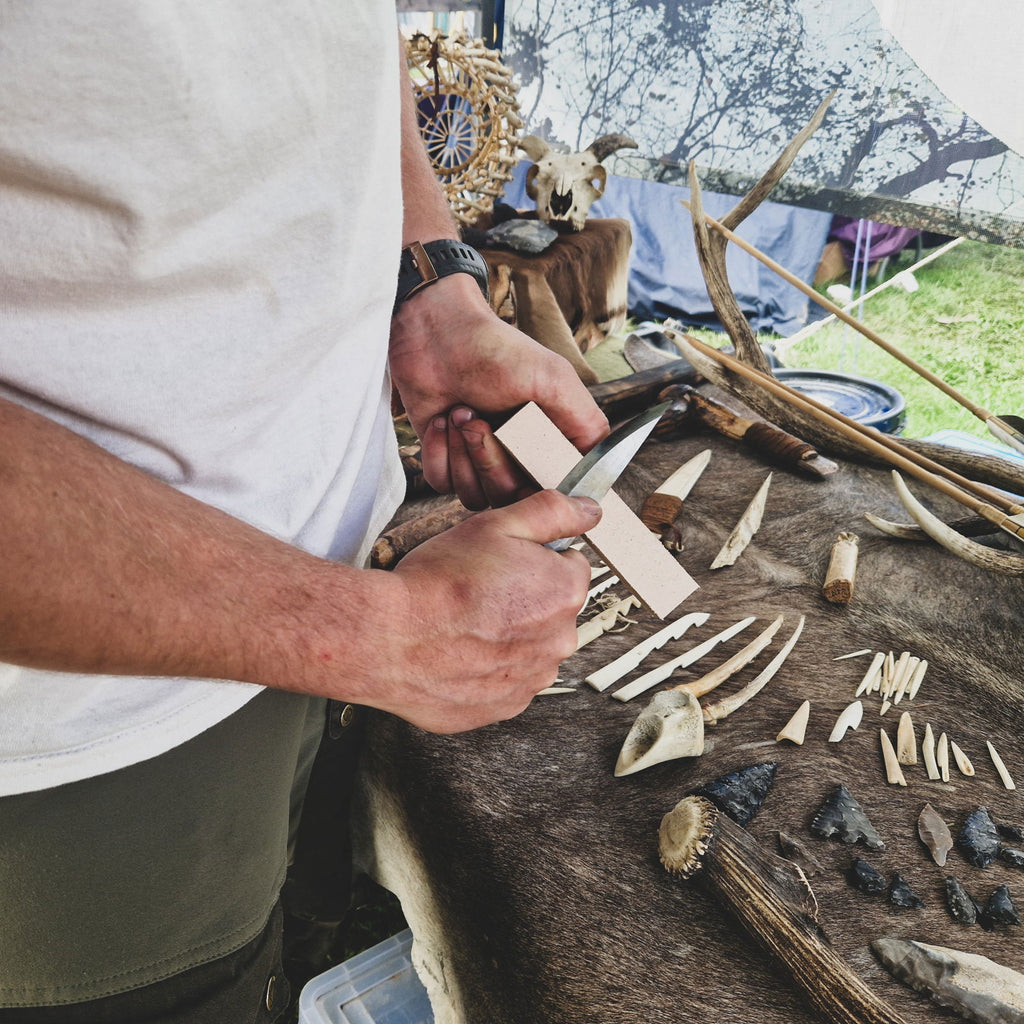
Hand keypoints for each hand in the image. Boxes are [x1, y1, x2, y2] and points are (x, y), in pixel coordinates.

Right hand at [364, 490, 600, 732]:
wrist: (390, 639)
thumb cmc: (438, 582)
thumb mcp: (495, 525)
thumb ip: (550, 512)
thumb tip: (588, 510)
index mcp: (565, 593)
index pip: (569, 566)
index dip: (534, 558)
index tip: (502, 562)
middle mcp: (559, 642)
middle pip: (552, 609)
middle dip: (525, 599)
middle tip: (479, 590)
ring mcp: (532, 679)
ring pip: (530, 647)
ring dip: (508, 636)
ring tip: (464, 624)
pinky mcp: (504, 707)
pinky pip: (506, 680)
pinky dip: (487, 668)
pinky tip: (458, 653)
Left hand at [389, 275, 607, 507]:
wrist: (437, 335)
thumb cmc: (497, 351)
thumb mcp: (554, 380)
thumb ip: (587, 424)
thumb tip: (601, 464)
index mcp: (550, 444)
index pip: (552, 492)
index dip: (536, 482)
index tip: (521, 452)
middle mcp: (518, 458)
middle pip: (510, 499)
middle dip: (491, 459)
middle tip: (479, 417)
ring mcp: (481, 461)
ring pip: (475, 498)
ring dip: (463, 453)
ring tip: (461, 413)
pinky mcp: (446, 460)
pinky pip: (442, 484)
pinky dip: (439, 453)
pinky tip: (441, 420)